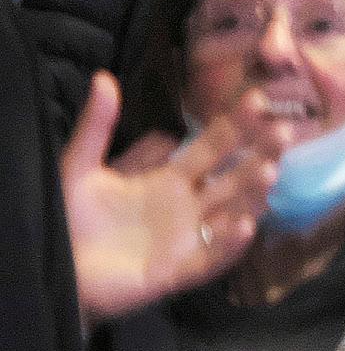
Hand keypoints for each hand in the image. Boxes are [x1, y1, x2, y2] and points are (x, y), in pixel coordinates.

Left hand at [63, 75, 291, 319]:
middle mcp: (189, 208)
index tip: (258, 100)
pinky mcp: (177, 272)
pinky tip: (243, 225)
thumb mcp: (78, 168)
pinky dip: (229, 244)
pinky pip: (210, 259)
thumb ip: (96, 127)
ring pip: (232, 213)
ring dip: (252, 194)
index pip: (212, 148)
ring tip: (269, 171)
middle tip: (283, 131)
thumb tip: (103, 78)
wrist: (54, 271)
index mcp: (170, 181)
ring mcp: (188, 240)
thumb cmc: (68, 221)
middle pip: (234, 178)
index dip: (235, 126)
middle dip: (260, 155)